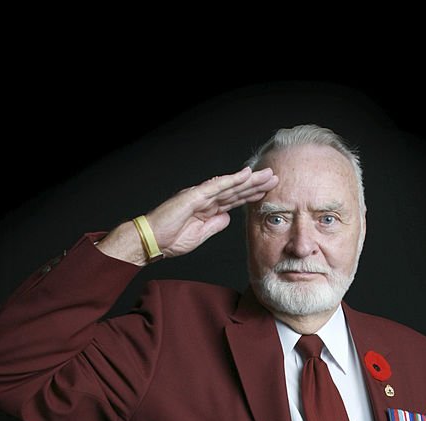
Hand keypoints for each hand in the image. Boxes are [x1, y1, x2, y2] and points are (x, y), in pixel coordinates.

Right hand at [97, 166, 278, 264]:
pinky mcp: (194, 196)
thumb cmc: (169, 239)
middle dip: (255, 185)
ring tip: (267, 175)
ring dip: (249, 180)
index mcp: (206, 209)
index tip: (266, 193)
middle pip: (235, 190)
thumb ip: (214, 225)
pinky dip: (232, 180)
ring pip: (230, 185)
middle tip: (274, 178)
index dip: (250, 195)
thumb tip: (228, 217)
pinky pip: (216, 186)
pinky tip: (245, 175)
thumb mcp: (199, 236)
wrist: (152, 241)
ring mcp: (200, 195)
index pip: (233, 200)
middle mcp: (205, 199)